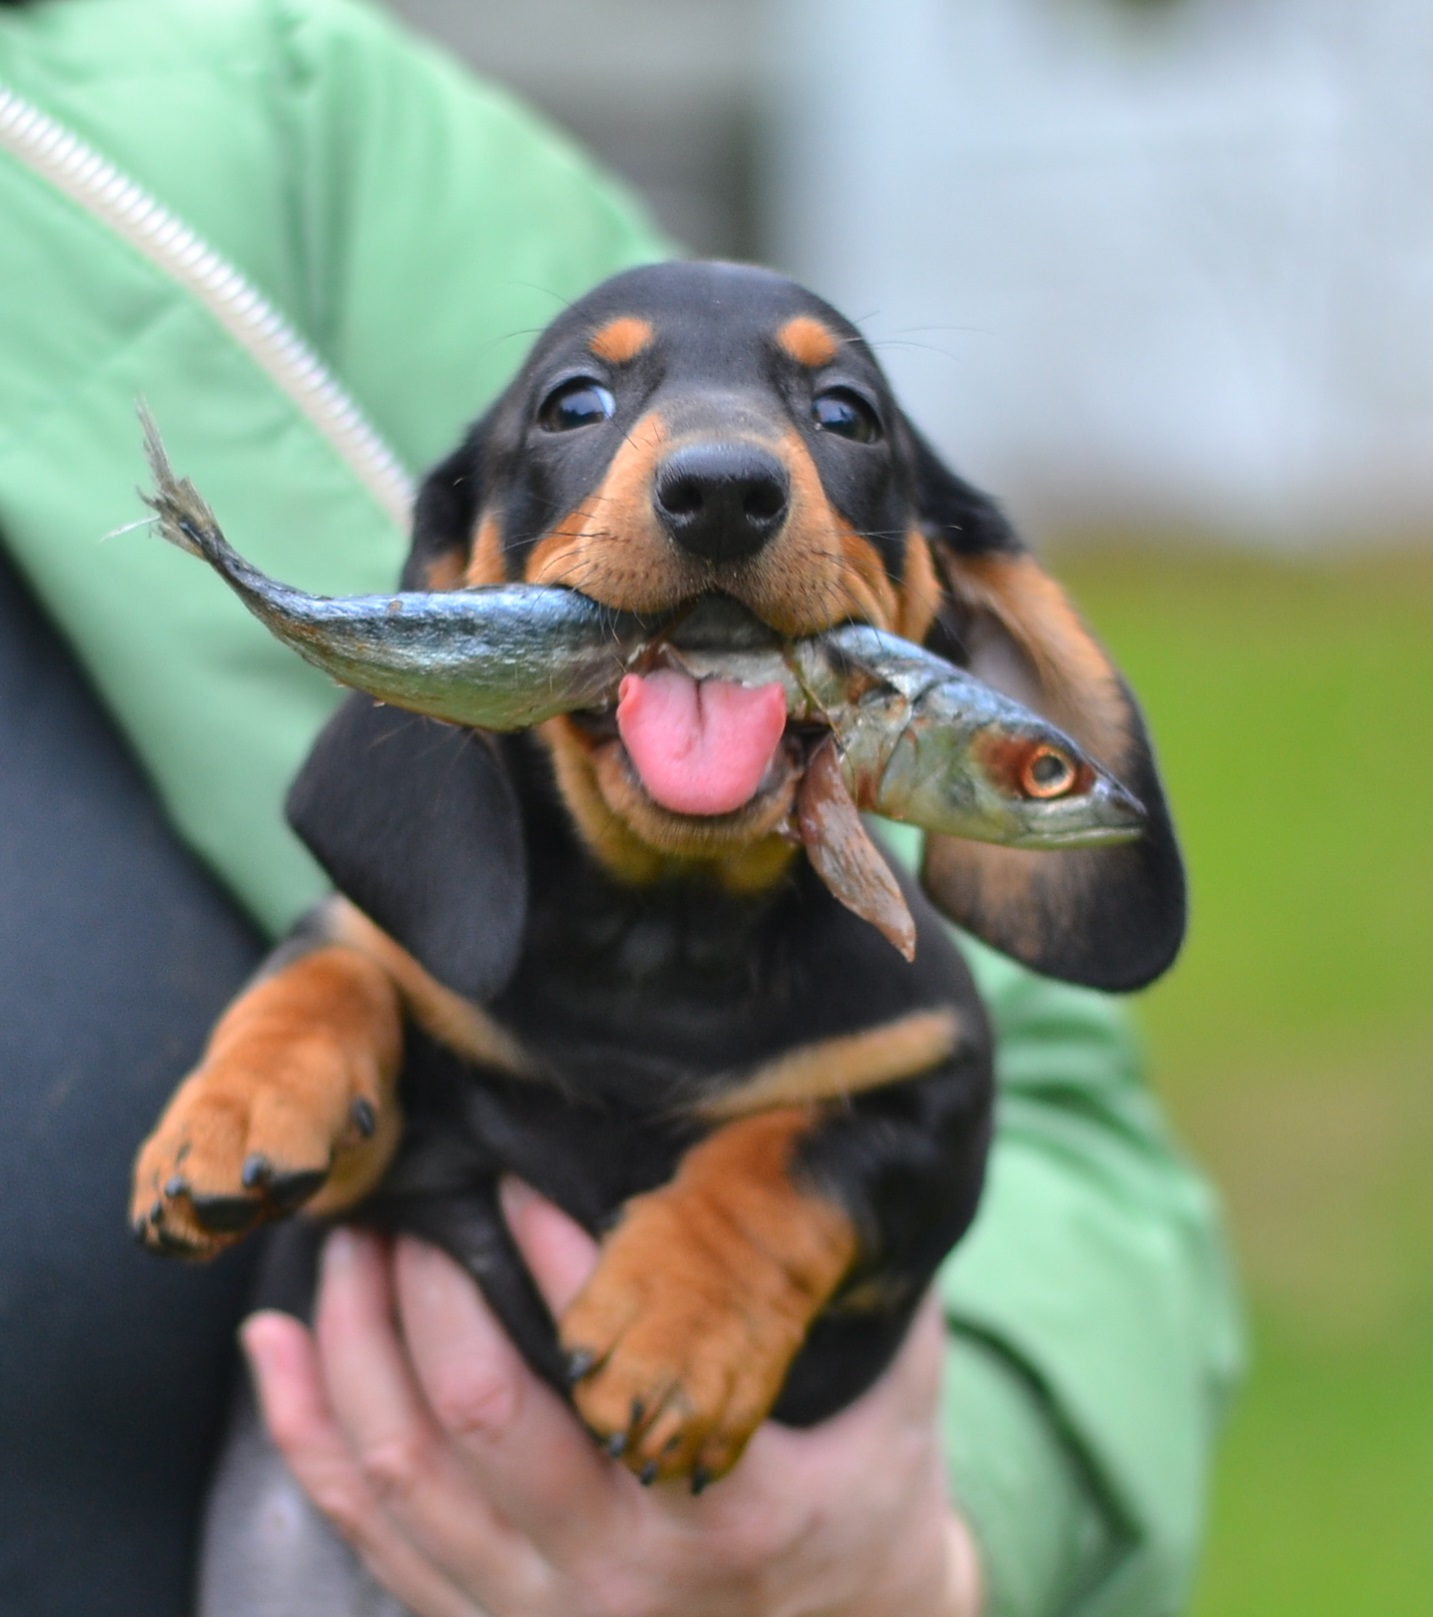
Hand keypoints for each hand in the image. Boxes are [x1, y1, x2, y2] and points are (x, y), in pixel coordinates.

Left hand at [241, 1182, 981, 1616]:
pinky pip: (365, 1534)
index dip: (550, 1248)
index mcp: (725, 1507)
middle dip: (426, 1287)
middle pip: (479, 1413)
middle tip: (407, 1195)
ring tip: (342, 1245)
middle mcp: (619, 1574)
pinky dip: (305, 1434)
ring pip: (400, 1474)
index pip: (612, 1357)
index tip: (509, 1164)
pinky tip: (273, 1346)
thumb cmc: (870, 1494)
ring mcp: (539, 1614)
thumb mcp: (895, 1387)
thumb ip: (846, 1276)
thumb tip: (820, 1134)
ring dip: (352, 1345)